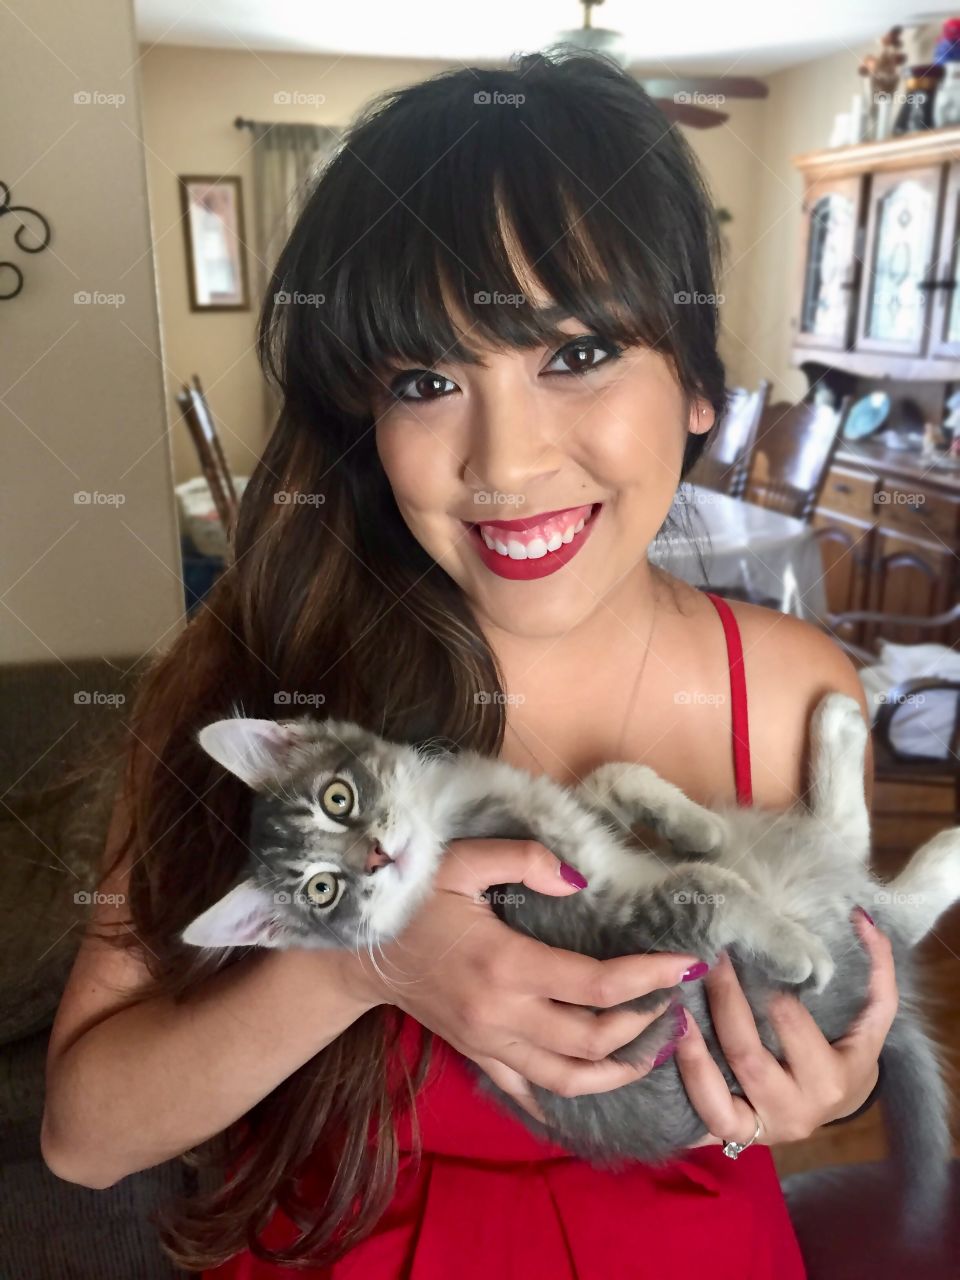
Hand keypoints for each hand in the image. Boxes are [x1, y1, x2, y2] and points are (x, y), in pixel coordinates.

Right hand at [339, 838, 703, 1122]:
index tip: (686, 964)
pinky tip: (598, 1082)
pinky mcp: (478, 1055)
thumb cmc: (406, 899)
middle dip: (645, 1023)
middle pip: (593, 1040)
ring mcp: (488, 1044)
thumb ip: (525, 861)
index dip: (649, 978)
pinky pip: (529, 1091)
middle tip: (675, 999)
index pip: (597, 986)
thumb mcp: (460, 862)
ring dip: (619, 1069)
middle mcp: (501, 1016)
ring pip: (569, 1080)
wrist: (352, 953)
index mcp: (505, 966)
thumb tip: (581, 879)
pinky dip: (567, 1094)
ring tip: (655, 1045)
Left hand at [674, 907, 894, 1148]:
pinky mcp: (732, 1137)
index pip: (791, 1026)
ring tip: (676, 1011)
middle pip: (747, 1057)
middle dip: (723, 1004)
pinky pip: (699, 1124)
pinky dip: (680, 1091)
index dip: (766, 988)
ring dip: (691, 1057)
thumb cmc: (850, 1051)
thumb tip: (862, 917)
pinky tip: (665, 1053)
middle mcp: (795, 1112)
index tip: (744, 948)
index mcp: (830, 1080)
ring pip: (716, 1104)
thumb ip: (877, 969)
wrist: (839, 1106)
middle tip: (706, 959)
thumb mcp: (873, 1018)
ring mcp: (760, 1130)